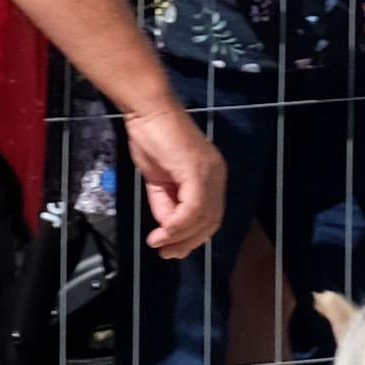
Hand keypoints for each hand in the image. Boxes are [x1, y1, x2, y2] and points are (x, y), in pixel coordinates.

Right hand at [129, 97, 228, 258]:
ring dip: (180, 237)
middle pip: (210, 221)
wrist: (148, 111)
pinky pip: (192, 208)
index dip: (192, 236)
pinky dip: (177, 224)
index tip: (172, 247)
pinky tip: (162, 232)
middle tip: (167, 253)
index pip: (209, 216)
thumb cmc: (152, 137)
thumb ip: (165, 202)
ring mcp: (210, 173)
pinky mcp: (198, 171)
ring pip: (202, 218)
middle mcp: (217, 176)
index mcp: (211, 177)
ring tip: (160, 245)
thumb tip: (165, 226)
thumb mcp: (158, 179)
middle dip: (187, 242)